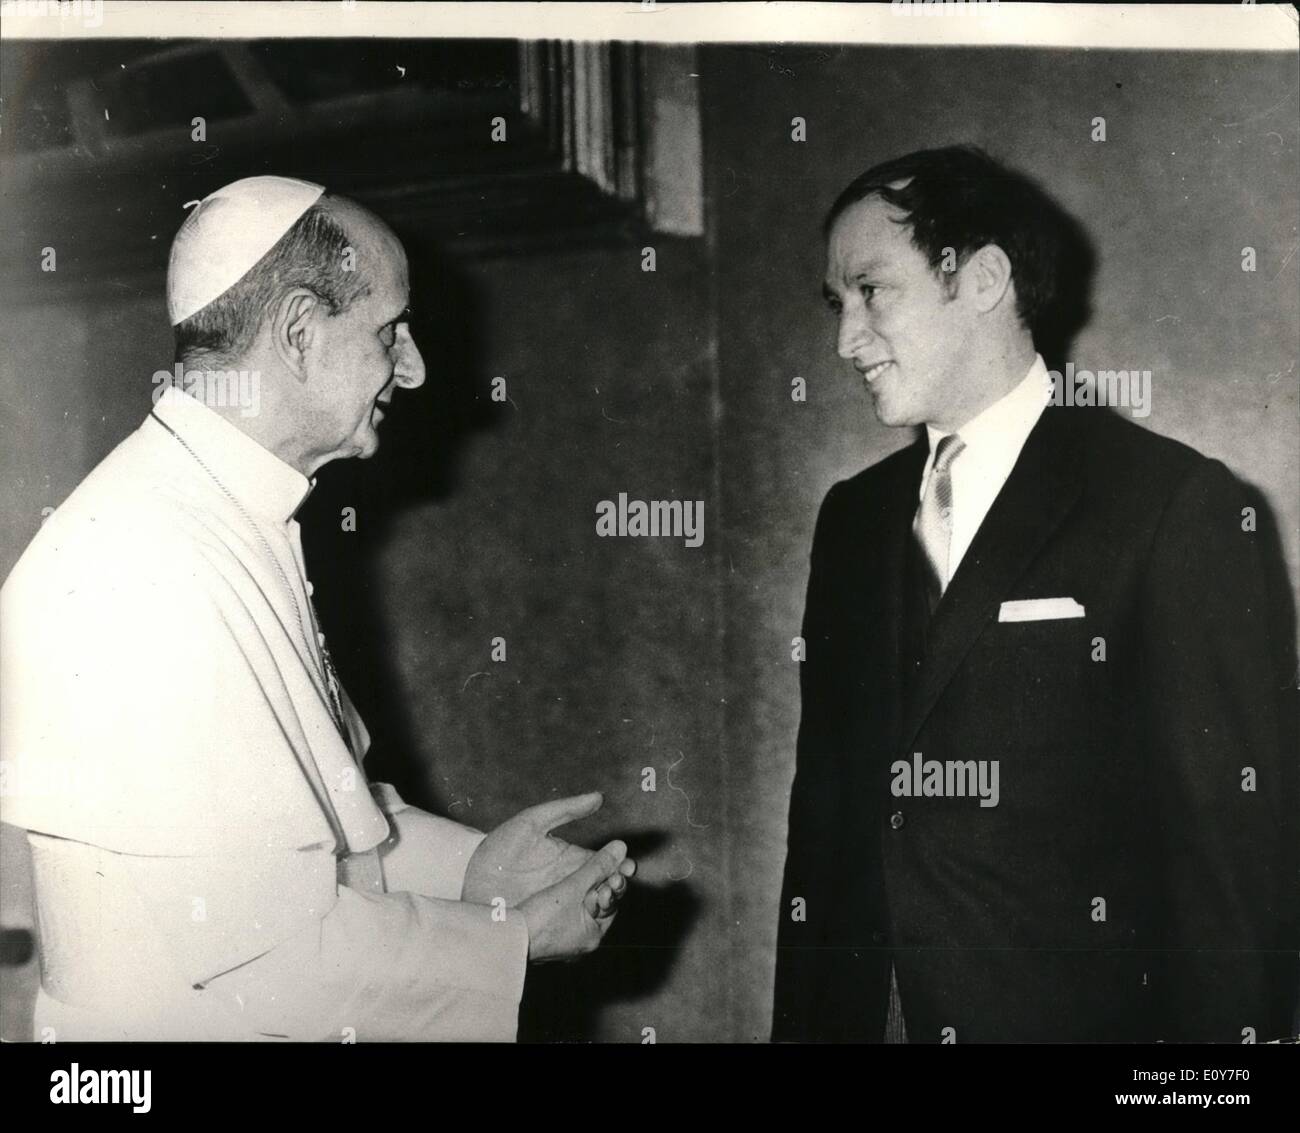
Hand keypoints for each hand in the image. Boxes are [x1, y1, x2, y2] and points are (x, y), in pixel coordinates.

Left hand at [462, 792, 634, 907]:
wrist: (467, 879)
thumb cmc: (498, 848)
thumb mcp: (532, 823)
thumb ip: (565, 809)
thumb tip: (599, 797)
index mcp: (571, 860)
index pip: (606, 865)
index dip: (620, 866)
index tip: (629, 866)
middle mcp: (570, 884)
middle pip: (606, 889)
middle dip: (617, 887)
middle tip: (618, 883)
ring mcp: (560, 906)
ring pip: (594, 910)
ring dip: (605, 905)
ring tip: (606, 898)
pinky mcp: (548, 924)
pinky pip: (575, 928)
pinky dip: (587, 924)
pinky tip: (590, 918)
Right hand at [520, 839, 628, 960]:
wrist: (505, 940)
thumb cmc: (540, 918)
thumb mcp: (573, 887)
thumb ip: (597, 866)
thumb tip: (621, 848)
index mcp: (592, 937)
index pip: (610, 905)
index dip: (611, 883)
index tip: (613, 869)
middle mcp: (580, 944)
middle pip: (594, 907)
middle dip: (597, 887)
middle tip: (597, 872)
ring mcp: (562, 942)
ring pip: (577, 910)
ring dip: (577, 892)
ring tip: (574, 879)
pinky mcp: (545, 937)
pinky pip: (560, 915)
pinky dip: (561, 900)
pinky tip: (555, 889)